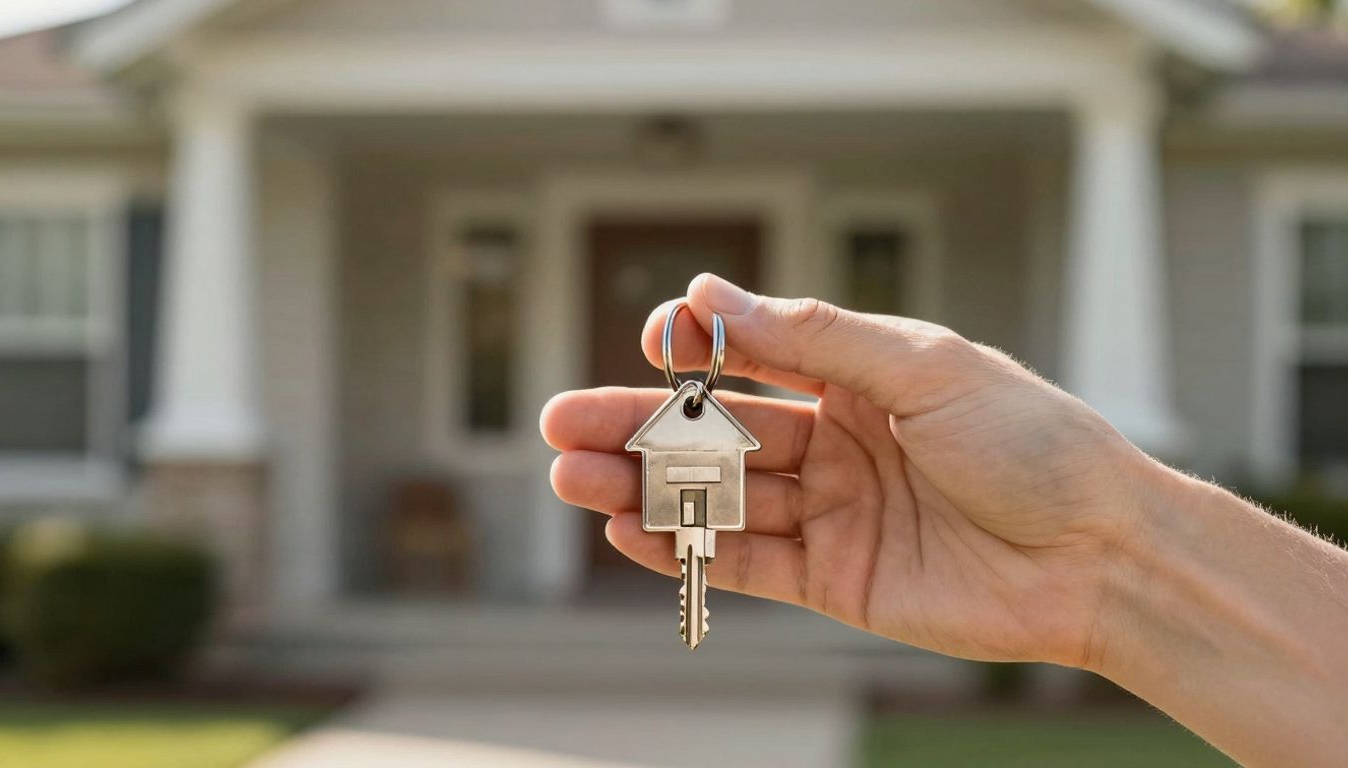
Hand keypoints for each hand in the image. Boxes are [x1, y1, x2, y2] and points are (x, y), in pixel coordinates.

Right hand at [541, 273, 1155, 667]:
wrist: (1100, 553)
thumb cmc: (1033, 443)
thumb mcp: (925, 366)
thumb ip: (815, 340)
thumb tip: (714, 300)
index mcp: (860, 377)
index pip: (754, 356)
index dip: (696, 351)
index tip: (652, 344)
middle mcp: (837, 441)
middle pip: (716, 431)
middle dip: (636, 426)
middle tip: (558, 423)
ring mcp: (833, 510)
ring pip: (718, 496)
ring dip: (642, 488)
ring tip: (570, 479)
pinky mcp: (835, 578)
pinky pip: (745, 560)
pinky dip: (686, 550)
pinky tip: (629, 535)